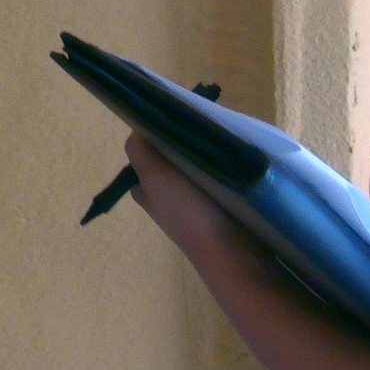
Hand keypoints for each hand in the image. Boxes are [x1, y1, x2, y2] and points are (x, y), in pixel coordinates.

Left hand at [125, 134, 261, 258]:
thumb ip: (140, 151)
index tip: (177, 117)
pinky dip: (221, 164)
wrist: (230, 251)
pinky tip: (230, 158)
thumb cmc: (188, 212)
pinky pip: (216, 174)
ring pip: (195, 161)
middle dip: (184, 138)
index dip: (158, 130)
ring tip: (217, 140)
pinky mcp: (218, 204)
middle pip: (171, 153)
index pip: (146, 149)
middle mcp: (165, 194)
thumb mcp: (155, 177)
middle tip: (201, 127)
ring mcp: (193, 201)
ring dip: (204, 151)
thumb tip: (138, 127)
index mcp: (145, 189)